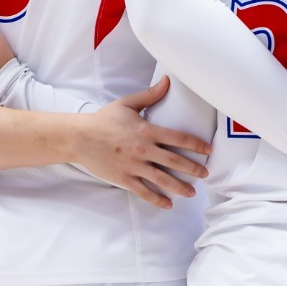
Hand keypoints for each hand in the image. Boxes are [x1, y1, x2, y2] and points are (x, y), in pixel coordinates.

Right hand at [67, 78, 211, 209]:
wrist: (78, 137)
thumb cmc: (103, 120)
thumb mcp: (127, 104)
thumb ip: (150, 95)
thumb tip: (167, 81)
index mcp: (146, 131)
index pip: (178, 138)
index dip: (196, 145)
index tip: (208, 150)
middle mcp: (143, 149)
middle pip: (174, 161)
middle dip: (193, 168)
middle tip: (205, 173)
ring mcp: (133, 165)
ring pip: (162, 179)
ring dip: (179, 187)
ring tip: (191, 192)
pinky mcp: (123, 178)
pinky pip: (143, 191)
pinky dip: (157, 199)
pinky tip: (168, 204)